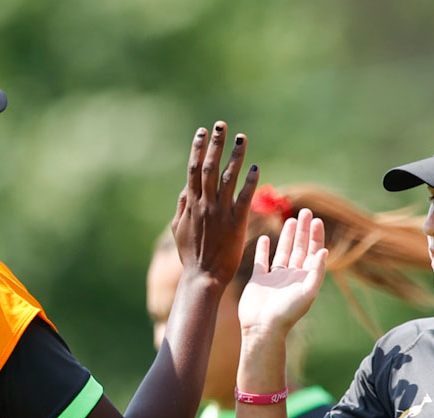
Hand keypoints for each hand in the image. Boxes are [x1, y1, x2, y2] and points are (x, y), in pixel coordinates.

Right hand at [171, 123, 257, 289]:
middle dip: (215, 144)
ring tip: (241, 138)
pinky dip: (250, 182)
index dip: (198, 149)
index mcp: (190, 203)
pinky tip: (256, 167)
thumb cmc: (191, 255)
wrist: (203, 277)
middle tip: (221, 125)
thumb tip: (185, 189)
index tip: (202, 132)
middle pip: (210, 167)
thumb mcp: (178, 229)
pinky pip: (244, 198)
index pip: (193, 169)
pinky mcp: (236, 223)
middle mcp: (204, 203)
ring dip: (235, 156)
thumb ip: (182, 207)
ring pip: (227, 178)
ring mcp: (220, 212)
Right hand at [238, 208, 328, 336]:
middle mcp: (291, 276)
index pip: (313, 253)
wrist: (263, 328)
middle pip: (299, 248)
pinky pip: (261, 261)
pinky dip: (263, 249)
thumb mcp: (307, 292)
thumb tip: (324, 251)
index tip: (316, 220)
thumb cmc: (287, 313)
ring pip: (283, 252)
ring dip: (287, 236)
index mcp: (305, 279)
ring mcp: (275, 278)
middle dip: (303, 231)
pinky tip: (265, 238)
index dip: (315, 237)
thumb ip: (316, 271)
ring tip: (290, 220)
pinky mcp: (258, 280)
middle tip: (305, 212)